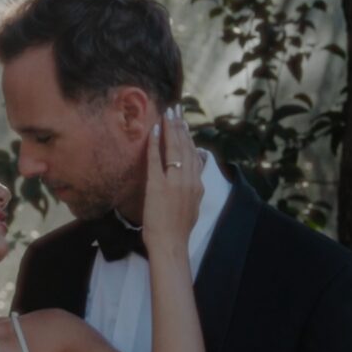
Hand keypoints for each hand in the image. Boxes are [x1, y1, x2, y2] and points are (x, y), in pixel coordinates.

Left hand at [138, 108, 202, 261]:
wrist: (171, 244)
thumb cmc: (178, 229)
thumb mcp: (193, 205)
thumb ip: (194, 187)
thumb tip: (195, 173)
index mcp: (197, 184)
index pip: (194, 154)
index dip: (189, 136)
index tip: (184, 121)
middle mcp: (189, 180)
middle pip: (186, 146)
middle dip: (180, 125)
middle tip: (176, 108)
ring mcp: (175, 182)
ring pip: (175, 149)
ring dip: (170, 129)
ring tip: (167, 113)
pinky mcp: (158, 185)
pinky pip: (157, 159)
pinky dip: (156, 143)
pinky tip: (154, 130)